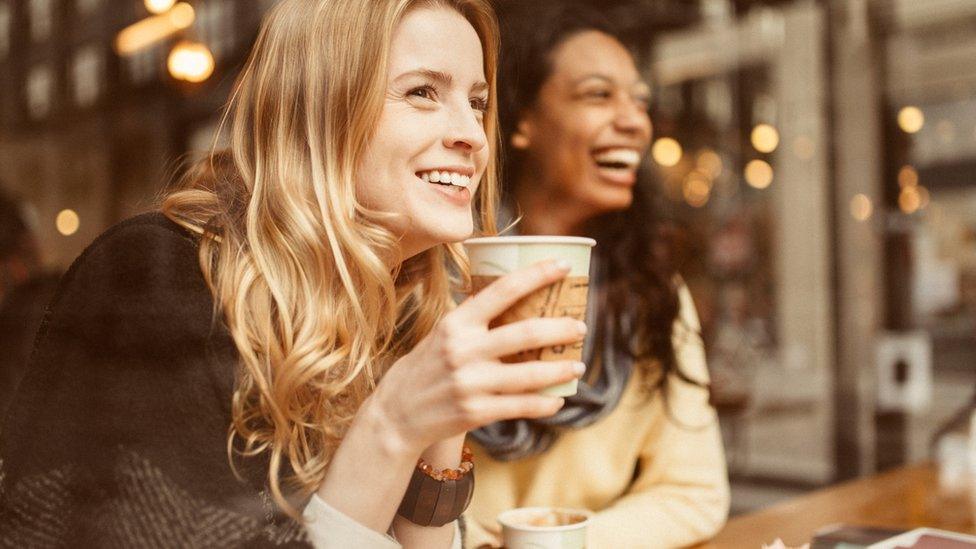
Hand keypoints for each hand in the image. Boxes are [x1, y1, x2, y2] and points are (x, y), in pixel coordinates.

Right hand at [371, 259, 586, 453]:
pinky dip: (545, 404)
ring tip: (579, 365)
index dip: (537, 275)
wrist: (396, 416)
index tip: (564, 265)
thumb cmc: (423, 369)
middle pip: (526, 332)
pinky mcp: (476, 412)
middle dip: (561, 328)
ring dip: (560, 369)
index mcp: (456, 323)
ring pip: (530, 374)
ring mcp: (470, 383)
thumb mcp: (440, 334)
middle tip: (581, 326)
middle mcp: (463, 350)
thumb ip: (471, 318)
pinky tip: (557, 400)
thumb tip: (508, 293)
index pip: (502, 290)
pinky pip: (521, 406)